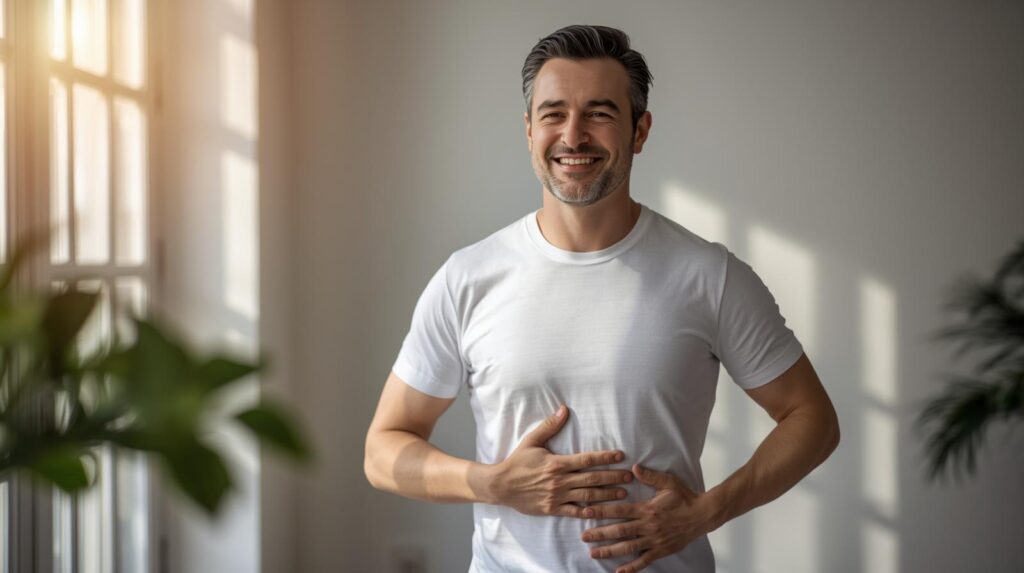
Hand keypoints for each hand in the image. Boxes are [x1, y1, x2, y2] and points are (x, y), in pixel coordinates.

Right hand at [487, 405, 633, 516]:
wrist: (500, 485)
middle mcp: (560, 480)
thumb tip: (564, 409)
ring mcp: (557, 496)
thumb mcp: (532, 441)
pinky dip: (588, 512)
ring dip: (607, 494)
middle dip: (613, 477)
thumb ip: (550, 426)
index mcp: (557, 463)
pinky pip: (574, 512)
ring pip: (587, 496)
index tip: (620, 456)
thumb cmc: (517, 462)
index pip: (587, 459)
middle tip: (629, 476)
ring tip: (622, 493)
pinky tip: (601, 511)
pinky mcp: (552, 509)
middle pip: (592, 478)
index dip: (605, 457)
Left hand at [580, 464, 716, 572]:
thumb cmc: (685, 497)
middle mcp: (648, 526)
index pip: (620, 510)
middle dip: (600, 533)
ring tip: (594, 553)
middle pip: (619, 530)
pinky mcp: (661, 550)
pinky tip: (619, 572)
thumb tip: (634, 467)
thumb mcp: (668, 482)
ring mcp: (654, 540)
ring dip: (610, 550)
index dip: (602, 511)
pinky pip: (644, 561)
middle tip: (583, 536)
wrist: (703, 515)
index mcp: (647, 508)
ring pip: (628, 547)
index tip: (586, 511)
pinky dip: (631, 567)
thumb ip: (650, 476)